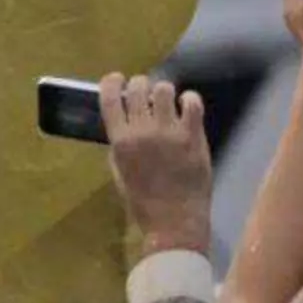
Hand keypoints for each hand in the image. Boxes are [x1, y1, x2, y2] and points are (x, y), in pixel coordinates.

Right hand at [102, 73, 211, 254]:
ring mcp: (170, 132)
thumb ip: (119, 147)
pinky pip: (192, 102)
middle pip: (138, 87)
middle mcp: (143, 131)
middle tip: (145, 95)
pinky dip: (189, 100)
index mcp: (120, 141)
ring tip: (166, 102)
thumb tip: (123, 124)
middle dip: (140, 86)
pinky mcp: (193, 136)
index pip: (109, 97)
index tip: (117, 81)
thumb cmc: (143, 203)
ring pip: (164, 89)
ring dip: (163, 92)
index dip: (112, 82)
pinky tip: (186, 106)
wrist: (174, 221)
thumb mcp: (120, 174)